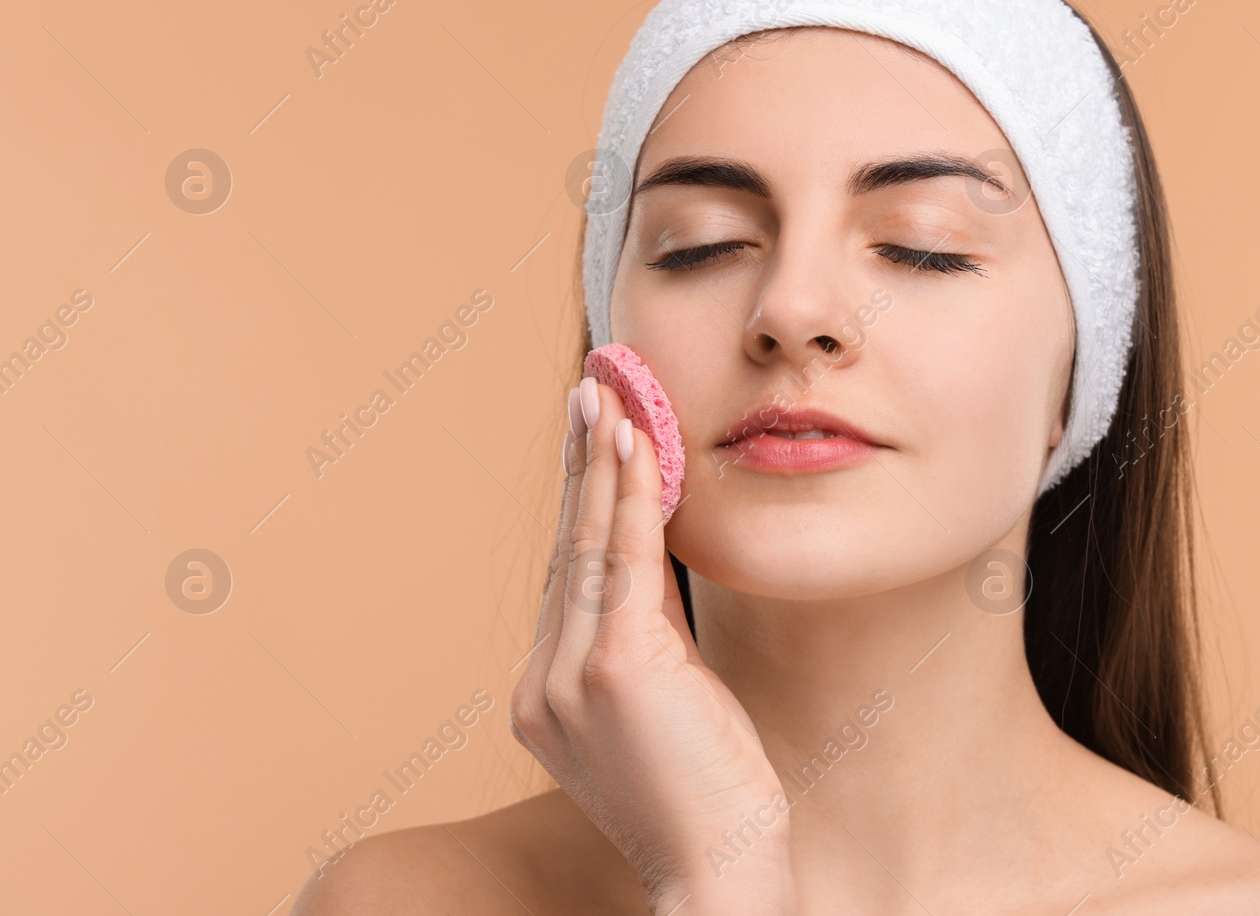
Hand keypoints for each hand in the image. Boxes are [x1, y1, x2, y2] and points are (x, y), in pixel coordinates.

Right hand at [511, 377, 794, 915]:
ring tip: (608, 396)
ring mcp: (568, 676)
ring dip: (602, 462)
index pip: (567, 578)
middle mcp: (541, 683)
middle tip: (588, 391)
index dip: (579, 505)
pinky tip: (637, 443)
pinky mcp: (613, 668)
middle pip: (566, 549)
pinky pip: (622, 561)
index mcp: (544, 697)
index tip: (590, 442)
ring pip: (589, 544)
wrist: (719, 871)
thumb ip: (644, 639)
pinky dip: (629, 494)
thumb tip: (652, 569)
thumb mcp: (663, 706)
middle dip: (579, 465)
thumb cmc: (706, 795)